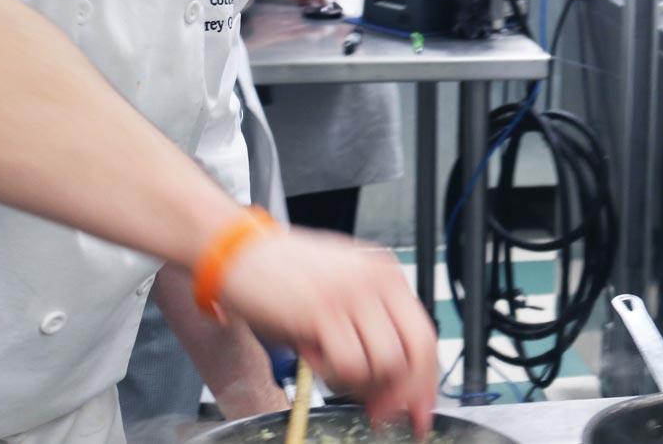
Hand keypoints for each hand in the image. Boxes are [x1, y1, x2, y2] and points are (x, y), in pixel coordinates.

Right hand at [220, 229, 437, 437]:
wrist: (237, 251)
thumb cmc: (281, 272)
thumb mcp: (338, 289)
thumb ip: (368, 330)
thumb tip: (387, 386)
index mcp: (385, 273)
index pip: (425, 335)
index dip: (423, 380)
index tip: (416, 407)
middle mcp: (376, 281)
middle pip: (416, 352)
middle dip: (403, 392)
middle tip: (383, 412)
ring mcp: (351, 295)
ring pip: (385, 362)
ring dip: (359, 379)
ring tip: (328, 364)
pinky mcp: (322, 311)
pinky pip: (349, 363)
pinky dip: (333, 373)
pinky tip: (314, 357)